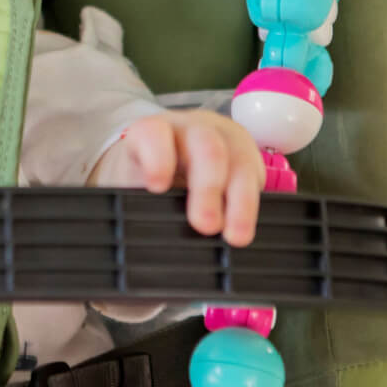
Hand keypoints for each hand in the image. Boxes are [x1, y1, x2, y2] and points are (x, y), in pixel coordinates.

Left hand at [89, 110, 265, 245]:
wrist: (162, 161)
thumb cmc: (143, 176)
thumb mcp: (131, 187)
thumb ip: (137, 210)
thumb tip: (150, 256)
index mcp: (152, 132)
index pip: (153, 132)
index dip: (157, 157)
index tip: (157, 187)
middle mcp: (189, 130)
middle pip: (206, 145)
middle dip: (208, 186)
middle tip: (205, 225)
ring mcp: (222, 139)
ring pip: (238, 160)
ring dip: (240, 201)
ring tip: (235, 236)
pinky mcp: (245, 155)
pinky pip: (255, 173)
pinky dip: (252, 203)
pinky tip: (245, 224)